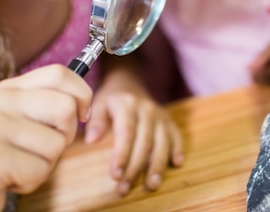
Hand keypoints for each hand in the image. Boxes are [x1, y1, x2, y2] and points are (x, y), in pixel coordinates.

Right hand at [0, 65, 92, 211]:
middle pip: (66, 108)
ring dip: (45, 165)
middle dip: (65, 136)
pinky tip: (8, 179)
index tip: (82, 115)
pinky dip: (31, 181)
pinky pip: (40, 170)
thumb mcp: (17, 122)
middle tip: (39, 150)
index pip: (60, 73)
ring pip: (56, 144)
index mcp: (8, 89)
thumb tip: (84, 101)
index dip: (82, 94)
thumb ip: (45, 105)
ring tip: (17, 165)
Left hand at [84, 69, 183, 195]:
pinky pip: (176, 135)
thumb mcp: (98, 103)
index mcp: (127, 105)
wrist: (128, 81)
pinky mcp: (169, 119)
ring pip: (162, 142)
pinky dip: (178, 149)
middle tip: (125, 187)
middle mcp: (147, 109)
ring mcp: (160, 114)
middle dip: (135, 167)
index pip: (126, 133)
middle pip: (144, 142)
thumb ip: (95, 121)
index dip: (121, 155)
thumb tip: (91, 140)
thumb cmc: (111, 98)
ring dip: (157, 165)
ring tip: (152, 184)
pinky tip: (176, 164)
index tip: (115, 175)